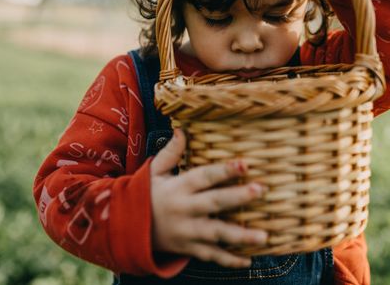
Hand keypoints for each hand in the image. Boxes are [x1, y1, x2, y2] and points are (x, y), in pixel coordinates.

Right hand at [150, 129, 267, 267]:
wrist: (126, 228)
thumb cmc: (146, 195)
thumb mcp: (154, 172)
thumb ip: (171, 152)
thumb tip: (182, 129)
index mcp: (178, 187)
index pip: (204, 176)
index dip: (224, 170)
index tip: (245, 163)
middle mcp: (184, 209)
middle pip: (214, 202)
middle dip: (238, 197)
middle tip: (261, 190)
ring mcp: (187, 231)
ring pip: (216, 234)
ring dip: (241, 236)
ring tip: (264, 236)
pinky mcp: (188, 248)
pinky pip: (211, 256)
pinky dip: (229, 260)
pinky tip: (249, 261)